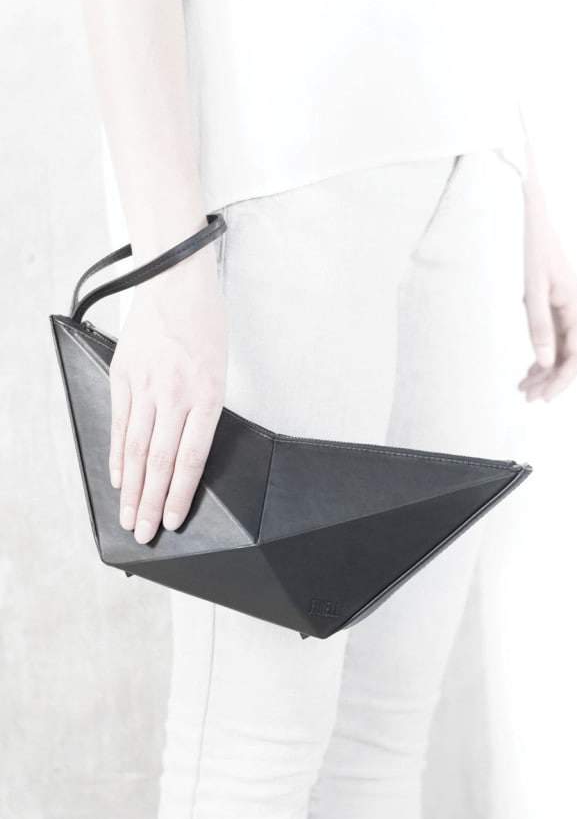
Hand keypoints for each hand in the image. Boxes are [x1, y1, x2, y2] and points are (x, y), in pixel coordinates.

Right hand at [108, 242, 226, 543]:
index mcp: (206, 396)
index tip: (172, 521)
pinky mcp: (123, 376)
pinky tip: (117, 479)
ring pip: (135, 449)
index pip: (191, 458)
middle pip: (159, 461)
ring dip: (130, 489)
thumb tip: (185, 458)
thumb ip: (203, 414)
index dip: (179, 494)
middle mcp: (175, 395)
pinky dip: (117, 456)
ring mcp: (145, 386)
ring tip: (127, 517)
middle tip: (143, 534)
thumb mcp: (218, 373)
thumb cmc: (205, 328)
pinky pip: (119, 424)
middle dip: (151, 504)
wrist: (176, 284)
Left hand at [519, 163, 576, 402]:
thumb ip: (538, 326)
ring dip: (545, 372)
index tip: (544, 398)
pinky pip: (554, 340)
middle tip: (527, 399)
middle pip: (570, 357)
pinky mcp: (556, 308)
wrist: (535, 221)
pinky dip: (541, 357)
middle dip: (551, 380)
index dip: (562, 380)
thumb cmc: (533, 251)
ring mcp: (568, 311)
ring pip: (561, 350)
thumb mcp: (532, 289)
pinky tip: (528, 371)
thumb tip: (544, 363)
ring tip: (523, 390)